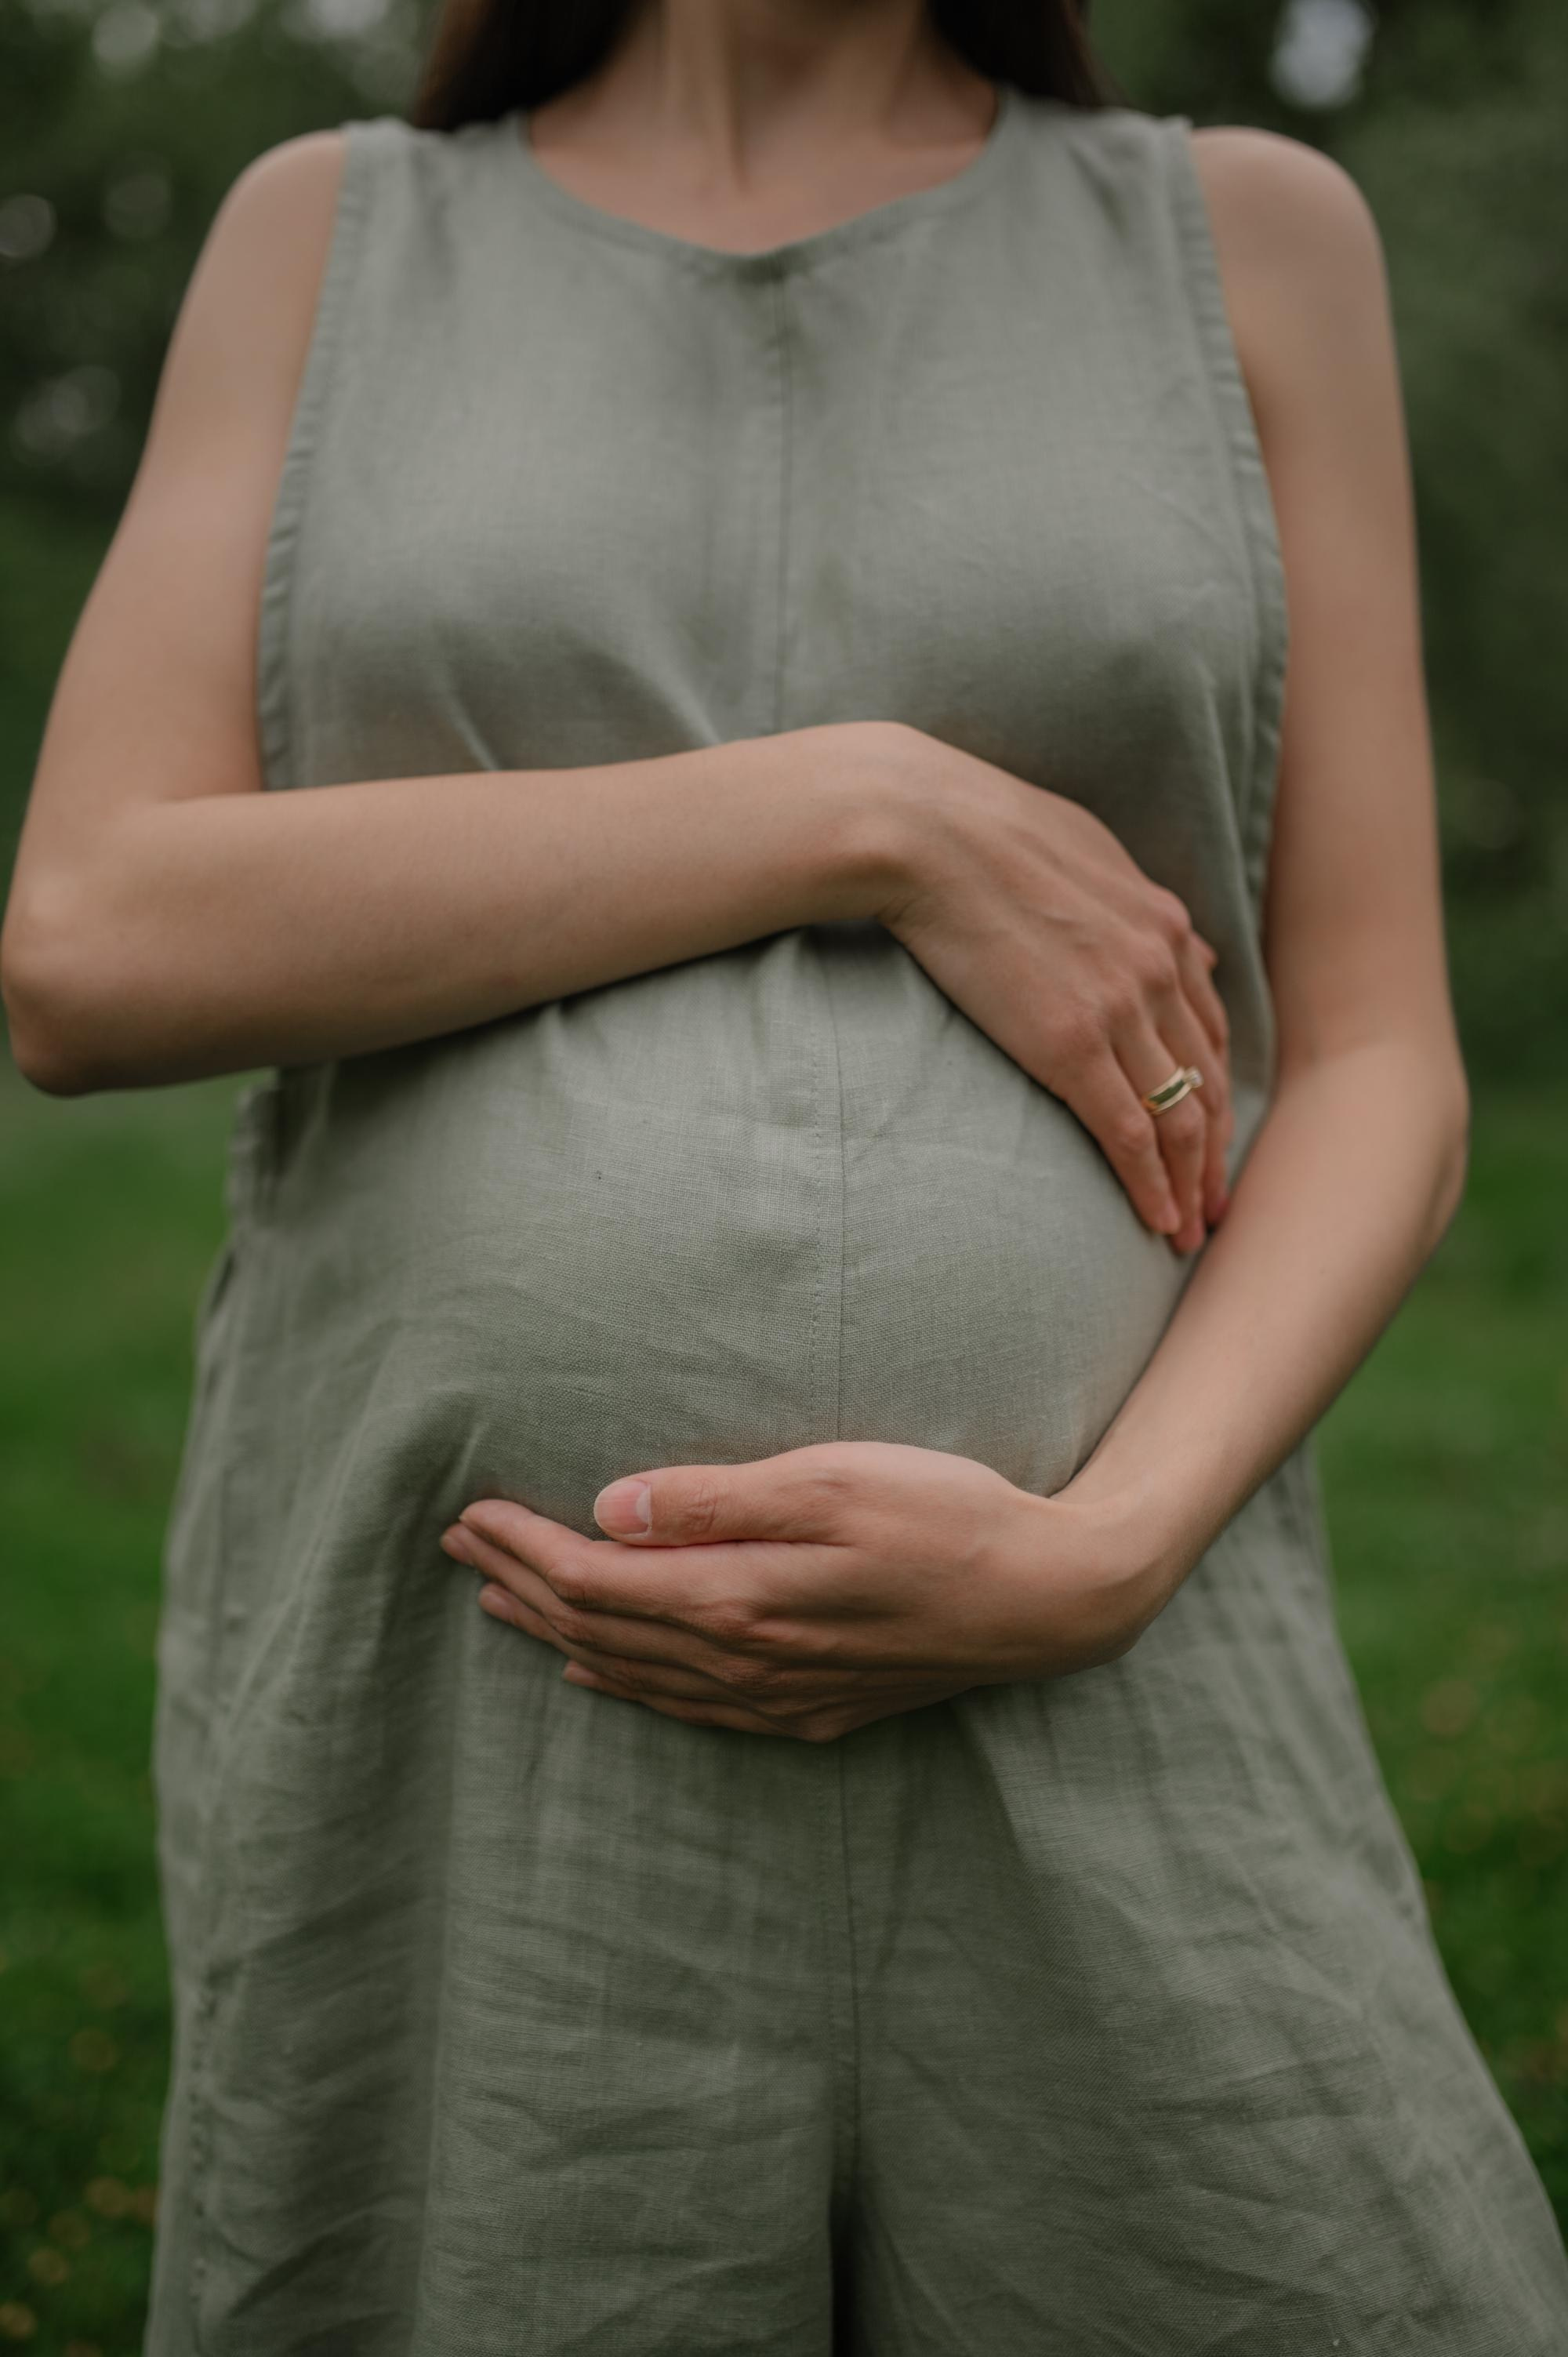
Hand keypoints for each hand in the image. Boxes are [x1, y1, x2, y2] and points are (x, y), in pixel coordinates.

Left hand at [438, 1442, 1162, 1742]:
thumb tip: (608, 1509)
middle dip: (522, 1585)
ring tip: (500, 1605)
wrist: (1049, 1600)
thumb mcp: (833, 1479)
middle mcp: (743, 1661)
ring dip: (559, 1636)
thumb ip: (716, 1500)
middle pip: (600, 1629)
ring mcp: (777, 1695)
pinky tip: (598, 1674)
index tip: (470, 1513)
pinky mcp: (813, 1709)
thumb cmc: (946, 1516)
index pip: (595, 1581)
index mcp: (738, 1598)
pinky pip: (688, 1707)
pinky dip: (627, 1686)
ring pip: (635, 1672)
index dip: (524, 1549)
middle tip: (458, 1548)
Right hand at [873, 724, 1233, 1252]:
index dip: (1214, 1086)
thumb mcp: (1085, 849)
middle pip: (1207, 1081)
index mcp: (1160, 923)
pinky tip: (1155, 1223)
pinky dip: (1151, 1185)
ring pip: (1181, 1117)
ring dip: (1190, 1182)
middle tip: (1213, 1203)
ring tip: (1189, 1231)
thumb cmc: (979, 827)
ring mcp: (1120, 1009)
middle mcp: (1157, 968)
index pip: (1207, 1025)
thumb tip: (1180, 944)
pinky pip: (1130, 1133)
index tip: (1210, 1130)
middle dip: (1215, 1151)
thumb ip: (1135, 903)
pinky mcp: (1071, 1046)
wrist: (925, 830)